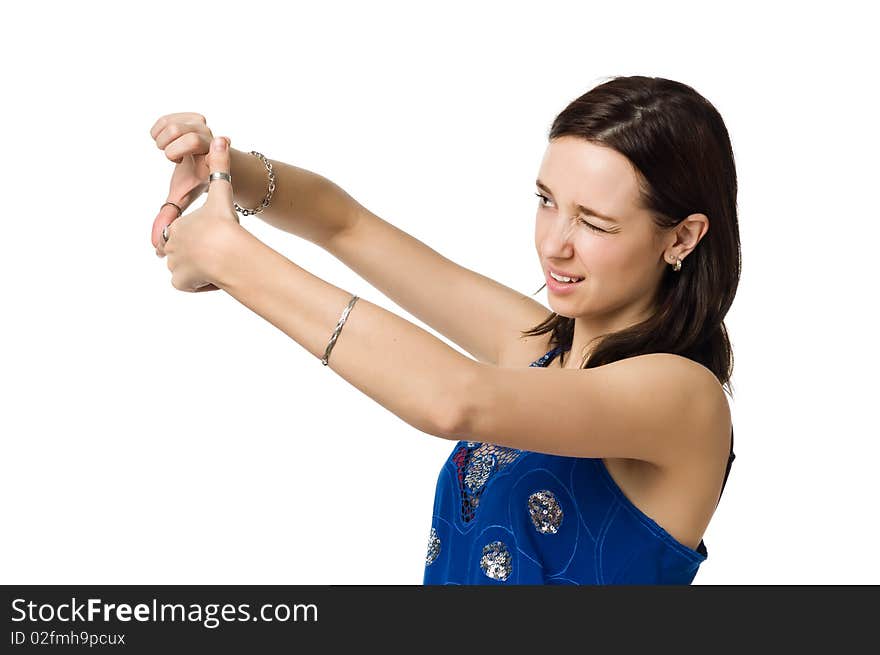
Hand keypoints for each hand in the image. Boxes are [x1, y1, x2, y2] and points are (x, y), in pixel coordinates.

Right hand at [149, 112, 215, 254]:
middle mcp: (208, 139)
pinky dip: (160, 129)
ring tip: (172, 153)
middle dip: (169, 148)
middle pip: (181, 132)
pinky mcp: (194, 117)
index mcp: (209, 158)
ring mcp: (203, 126)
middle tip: (176, 161)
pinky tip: (167, 141)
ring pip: (173, 124)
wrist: (208, 162)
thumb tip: (154, 244)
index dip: (190, 145)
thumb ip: (169, 216)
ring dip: (163, 140)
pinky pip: (168, 117)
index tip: (202, 146)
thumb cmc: (194, 181)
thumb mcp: (183, 197)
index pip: (197, 144)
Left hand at [163, 136, 240, 292]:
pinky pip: (189, 285)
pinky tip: (214, 278)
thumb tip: (221, 138)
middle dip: (202, 256)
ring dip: (202, 271)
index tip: (217, 238)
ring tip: (218, 266)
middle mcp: (171, 245)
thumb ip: (221, 167)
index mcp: (177, 226)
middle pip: (188, 254)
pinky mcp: (179, 282)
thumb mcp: (222, 194)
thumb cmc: (225, 224)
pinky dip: (201, 284)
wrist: (227, 253)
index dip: (204, 237)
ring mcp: (174, 265)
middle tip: (219, 253)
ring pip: (188, 271)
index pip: (188, 234)